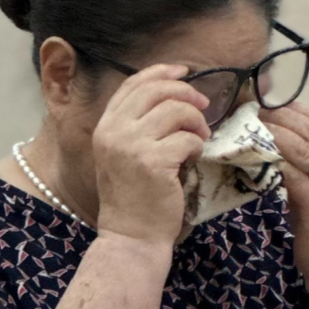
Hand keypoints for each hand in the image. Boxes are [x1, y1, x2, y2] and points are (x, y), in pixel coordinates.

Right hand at [90, 64, 211, 248]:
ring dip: (196, 121)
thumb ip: (136, 126)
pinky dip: (197, 145)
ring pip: (176, 110)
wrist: (131, 236)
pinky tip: (194, 157)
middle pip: (157, 90)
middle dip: (187, 92)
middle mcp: (114, 132)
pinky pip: (187, 138)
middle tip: (204, 106)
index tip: (184, 71)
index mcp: (105, 127)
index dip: (161, 72)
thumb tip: (173, 96)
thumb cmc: (133, 199)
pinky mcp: (153, 162)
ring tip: (199, 138)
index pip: (133, 84)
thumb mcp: (123, 155)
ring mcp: (132, 146)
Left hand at [261, 103, 308, 291]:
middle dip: (279, 116)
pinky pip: (292, 174)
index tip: (265, 101)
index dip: (294, 107)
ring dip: (272, 135)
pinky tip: (252, 156)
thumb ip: (308, 156)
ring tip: (247, 127)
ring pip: (303, 148)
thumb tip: (272, 126)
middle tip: (250, 109)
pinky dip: (271, 162)